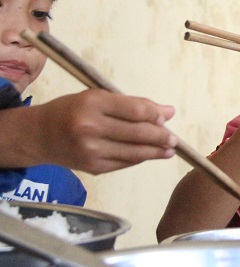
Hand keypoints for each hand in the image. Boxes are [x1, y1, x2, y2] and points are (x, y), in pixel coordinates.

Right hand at [35, 89, 176, 173]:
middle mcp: (90, 127)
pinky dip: (139, 158)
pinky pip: (124, 163)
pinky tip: (148, 154)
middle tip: (174, 139)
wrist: (38, 135)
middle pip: (138, 133)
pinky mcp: (92, 168)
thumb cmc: (72, 110)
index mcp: (92, 103)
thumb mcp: (97, 97)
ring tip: (168, 150)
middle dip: (161, 136)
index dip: (156, 115)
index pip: (135, 111)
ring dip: (156, 152)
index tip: (167, 117)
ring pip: (134, 152)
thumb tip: (168, 112)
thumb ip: (133, 104)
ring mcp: (91, 151)